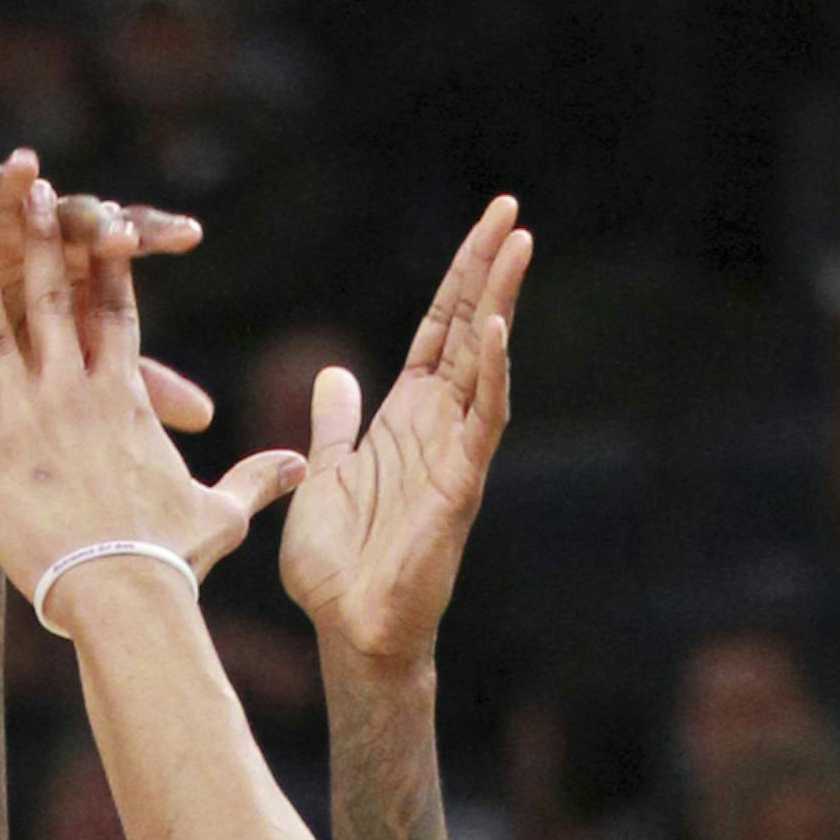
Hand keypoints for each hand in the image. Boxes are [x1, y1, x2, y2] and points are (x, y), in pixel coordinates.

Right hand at [0, 152, 214, 433]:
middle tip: (110, 223)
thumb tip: (205, 415)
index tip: (188, 236)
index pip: (126, 244)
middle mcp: (40, 240)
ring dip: (8, 186)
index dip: (155, 236)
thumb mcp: (90, 382)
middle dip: (88, 219)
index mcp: (85, 263)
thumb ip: (143, 390)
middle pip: (70, 221)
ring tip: (23, 166)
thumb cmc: (47, 366)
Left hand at [0, 181, 304, 608]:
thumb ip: (257, 479)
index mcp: (124, 399)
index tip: (104, 218)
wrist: (122, 591)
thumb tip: (302, 466)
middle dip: (40, 241)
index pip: (117, 315)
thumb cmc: (171, 555)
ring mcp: (26, 419)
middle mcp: (73, 393)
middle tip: (30, 191)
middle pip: (53, 301)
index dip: (109, 264)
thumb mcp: (221, 512)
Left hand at [281, 196, 530, 663]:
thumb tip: (336, 375)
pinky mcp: (460, 487)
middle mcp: (436, 426)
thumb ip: (332, 426)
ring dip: (499, 304)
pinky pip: (483, 422)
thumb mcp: (320, 476)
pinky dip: (490, 376)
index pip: (436, 330)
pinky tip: (495, 331)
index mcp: (403, 419)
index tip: (485, 225)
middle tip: (510, 208)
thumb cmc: (336, 567)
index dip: (458, 277)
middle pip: (466, 329)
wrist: (348, 631)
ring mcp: (455, 453)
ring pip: (485, 363)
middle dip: (486, 268)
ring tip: (518, 246)